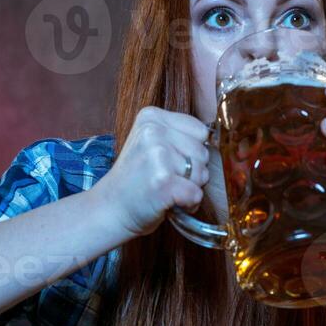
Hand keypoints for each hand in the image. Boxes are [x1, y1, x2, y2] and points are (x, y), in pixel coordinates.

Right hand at [91, 106, 211, 238]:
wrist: (111, 208)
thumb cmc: (137, 179)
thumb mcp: (150, 143)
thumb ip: (178, 136)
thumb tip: (214, 140)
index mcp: (151, 117)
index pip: (199, 130)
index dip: (192, 152)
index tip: (170, 162)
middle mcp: (153, 132)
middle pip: (203, 152)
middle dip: (193, 172)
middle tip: (166, 179)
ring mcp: (158, 156)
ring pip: (202, 174)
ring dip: (190, 188)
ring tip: (166, 190)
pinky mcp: (163, 182)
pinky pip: (196, 194)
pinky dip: (188, 204)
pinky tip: (169, 203)